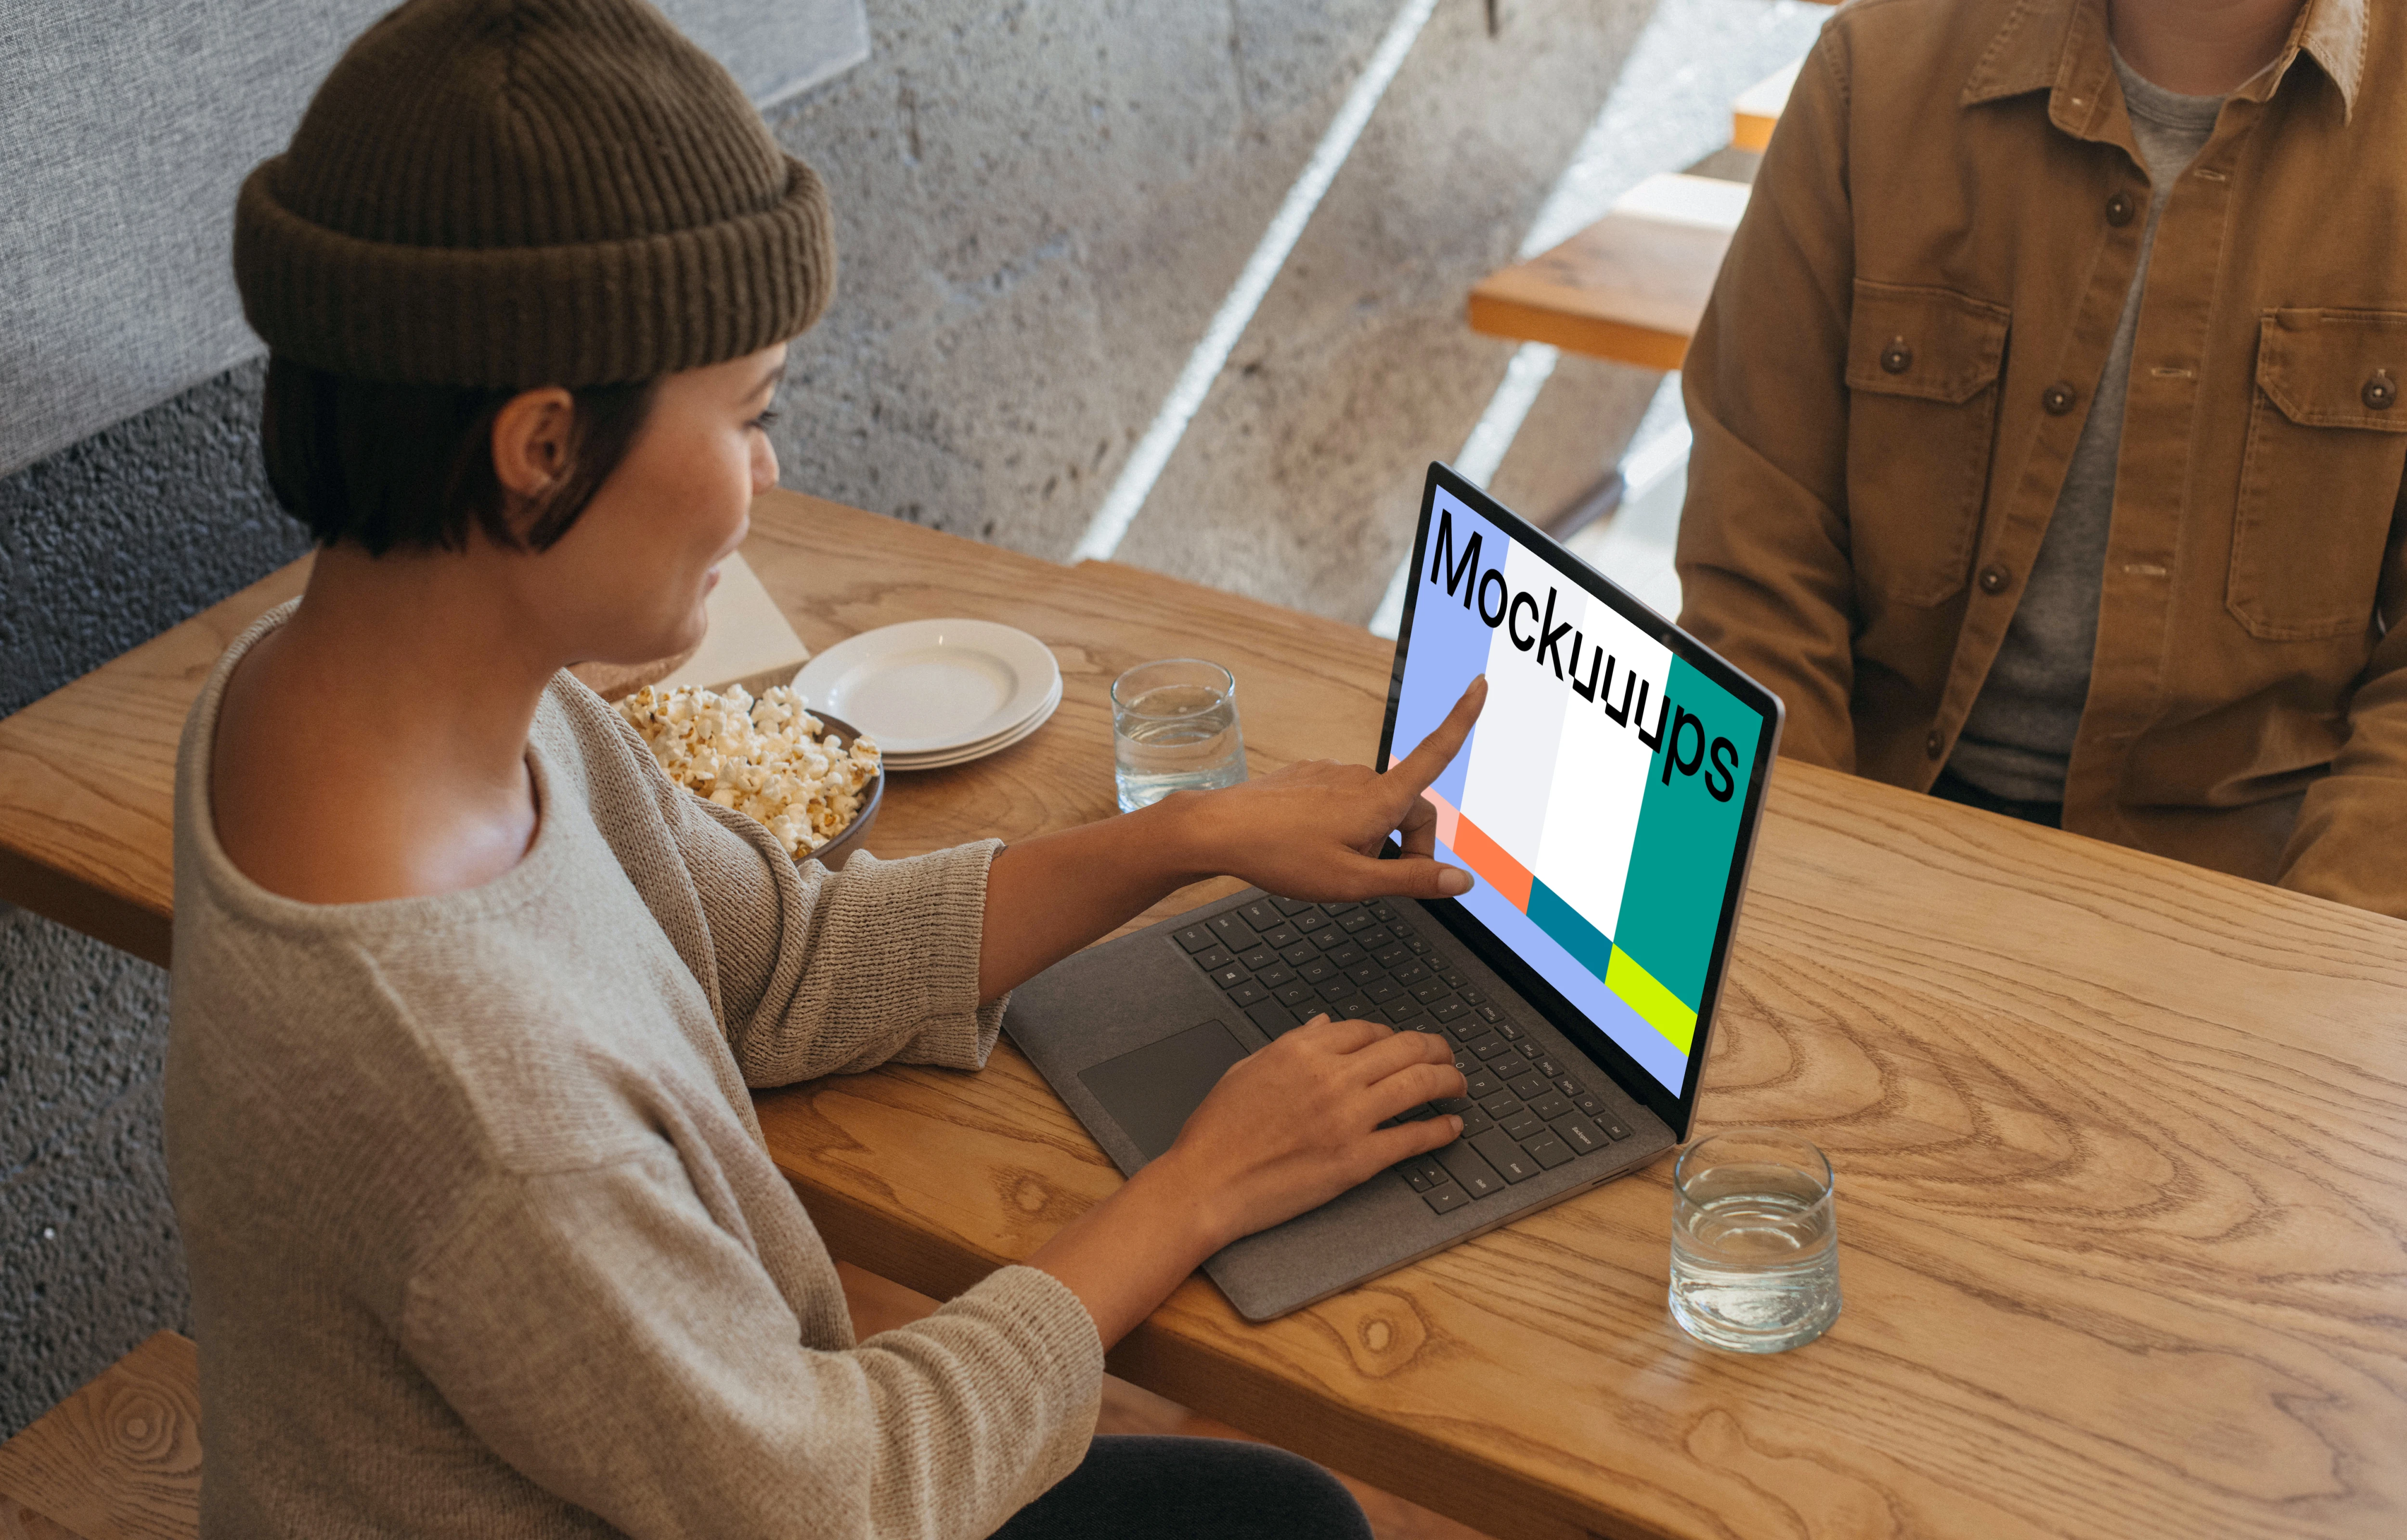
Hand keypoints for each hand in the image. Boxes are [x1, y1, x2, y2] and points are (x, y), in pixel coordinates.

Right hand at [1141, 1016, 1466, 1251]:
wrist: (1205, 1182)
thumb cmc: (1217, 1130)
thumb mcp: (1248, 1069)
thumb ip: (1291, 1044)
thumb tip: (1324, 1026)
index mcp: (1302, 1050)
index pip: (1368, 1030)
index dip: (1393, 1036)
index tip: (1402, 1045)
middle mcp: (1331, 1077)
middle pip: (1404, 1048)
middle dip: (1435, 1049)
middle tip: (1447, 1057)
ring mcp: (1347, 1118)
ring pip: (1418, 1084)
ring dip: (1449, 1080)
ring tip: (1459, 1084)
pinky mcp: (1357, 1160)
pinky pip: (1412, 1138)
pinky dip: (1440, 1130)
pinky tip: (1452, 1127)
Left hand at [1172, 675, 1486, 903]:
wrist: (1220, 831)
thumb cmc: (1283, 856)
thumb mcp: (1354, 882)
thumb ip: (1412, 880)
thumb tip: (1463, 881)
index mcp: (1380, 799)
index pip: (1434, 753)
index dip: (1462, 718)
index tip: (1480, 685)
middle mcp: (1361, 777)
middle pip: (1411, 808)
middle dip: (1410, 845)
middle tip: (1380, 882)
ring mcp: (1334, 774)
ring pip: (1376, 808)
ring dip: (1373, 837)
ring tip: (1333, 864)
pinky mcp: (1312, 777)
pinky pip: (1346, 801)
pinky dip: (1346, 825)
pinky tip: (1313, 845)